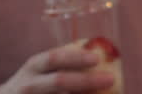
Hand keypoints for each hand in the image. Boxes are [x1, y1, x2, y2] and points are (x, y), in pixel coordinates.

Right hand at [0, 46, 115, 93]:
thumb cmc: (33, 84)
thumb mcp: (40, 70)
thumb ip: (62, 64)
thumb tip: (100, 57)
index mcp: (34, 66)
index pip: (55, 58)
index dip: (75, 58)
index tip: (96, 59)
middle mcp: (30, 84)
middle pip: (59, 81)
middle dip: (87, 81)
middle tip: (110, 79)